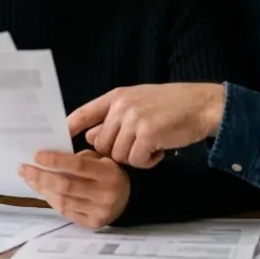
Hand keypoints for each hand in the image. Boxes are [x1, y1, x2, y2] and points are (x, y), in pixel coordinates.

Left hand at [19, 150, 129, 229]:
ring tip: (30, 178)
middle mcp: (105, 194)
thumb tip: (46, 159)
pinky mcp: (93, 224)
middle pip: (66, 186)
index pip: (78, 166)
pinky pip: (66, 212)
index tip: (36, 155)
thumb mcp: (101, 160)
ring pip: (63, 201)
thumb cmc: (108, 174)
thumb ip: (79, 158)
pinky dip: (51, 200)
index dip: (55, 161)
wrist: (127, 199)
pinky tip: (43, 191)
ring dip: (42, 189)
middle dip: (41, 177)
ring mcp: (99, 211)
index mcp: (108, 173)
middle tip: (24, 168)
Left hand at [67, 83, 226, 168]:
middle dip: (117, 152)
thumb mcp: (139, 103)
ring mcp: (134, 119)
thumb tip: (90, 137)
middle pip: (101, 144)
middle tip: (139, 146)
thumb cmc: (172, 106)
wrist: (202, 105)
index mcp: (117, 97)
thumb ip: (114, 118)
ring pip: (118, 155)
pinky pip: (136, 160)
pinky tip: (161, 150)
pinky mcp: (147, 134)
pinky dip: (148, 161)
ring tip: (153, 145)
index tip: (57, 140)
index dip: (68, 128)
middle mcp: (122, 106)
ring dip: (135, 157)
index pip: (84, 113)